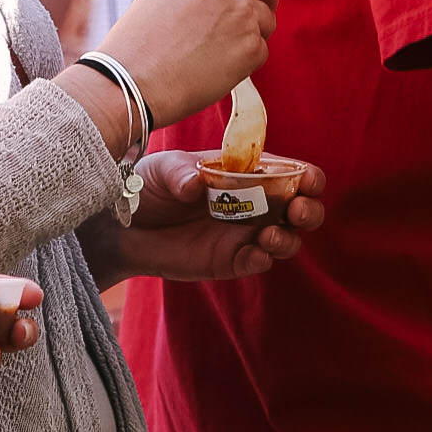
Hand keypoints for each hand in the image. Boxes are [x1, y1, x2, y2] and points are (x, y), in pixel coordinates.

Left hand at [86, 149, 325, 283]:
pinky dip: (262, 260)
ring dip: (288, 239)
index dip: (306, 176)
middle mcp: (254, 203)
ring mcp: (244, 234)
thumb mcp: (161, 169)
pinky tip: (254, 254)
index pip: (290, 172)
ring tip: (269, 236)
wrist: (122, 224)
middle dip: (309, 210)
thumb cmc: (148, 186)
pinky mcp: (229, 261)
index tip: (308, 180)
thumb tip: (197, 185)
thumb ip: (180, 173)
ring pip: (287, 239)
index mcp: (247, 173)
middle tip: (296, 210)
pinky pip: (257, 262)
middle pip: (301, 208)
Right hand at [90, 0, 280, 127]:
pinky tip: (212, 63)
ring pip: (268, 17)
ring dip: (249, 30)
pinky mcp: (252, 49)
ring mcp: (244, 14)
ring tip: (210, 44)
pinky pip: (261, 48)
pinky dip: (243, 58)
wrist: (131, 81)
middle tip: (226, 20)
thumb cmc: (143, 34)